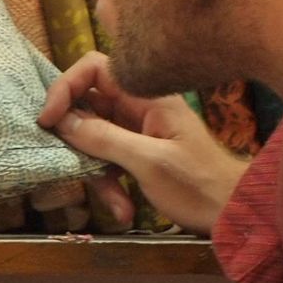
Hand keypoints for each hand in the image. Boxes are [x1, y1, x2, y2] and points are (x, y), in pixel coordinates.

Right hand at [38, 51, 248, 236]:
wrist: (234, 213)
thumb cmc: (199, 184)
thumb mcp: (148, 161)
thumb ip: (104, 138)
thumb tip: (63, 122)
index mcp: (147, 96)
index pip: (94, 69)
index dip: (66, 88)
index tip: (48, 120)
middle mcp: (140, 108)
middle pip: (88, 107)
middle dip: (79, 141)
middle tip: (72, 166)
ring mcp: (139, 132)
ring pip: (95, 140)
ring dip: (98, 174)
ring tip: (117, 205)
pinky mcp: (139, 156)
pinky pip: (109, 162)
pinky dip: (112, 187)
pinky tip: (125, 212)